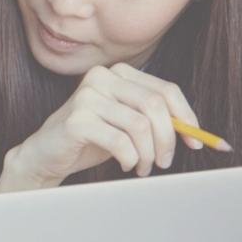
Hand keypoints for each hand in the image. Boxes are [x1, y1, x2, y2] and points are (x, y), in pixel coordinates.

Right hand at [0, 63, 223, 192]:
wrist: (46, 155)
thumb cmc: (90, 140)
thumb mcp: (127, 124)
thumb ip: (155, 120)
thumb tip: (195, 133)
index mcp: (117, 73)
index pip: (166, 90)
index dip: (186, 118)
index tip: (195, 142)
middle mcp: (102, 77)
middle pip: (156, 105)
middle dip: (168, 139)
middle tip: (164, 162)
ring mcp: (87, 96)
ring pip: (140, 125)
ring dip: (148, 154)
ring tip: (143, 168)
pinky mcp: (76, 120)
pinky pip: (120, 141)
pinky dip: (130, 158)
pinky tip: (126, 165)